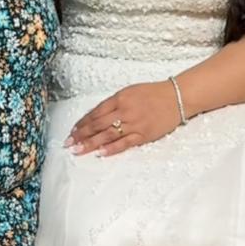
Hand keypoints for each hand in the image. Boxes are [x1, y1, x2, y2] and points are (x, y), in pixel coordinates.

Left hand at [65, 81, 182, 156]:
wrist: (176, 97)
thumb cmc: (152, 94)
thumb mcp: (130, 92)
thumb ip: (113, 103)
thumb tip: (96, 116)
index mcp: (119, 98)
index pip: (95, 112)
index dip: (82, 123)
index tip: (72, 131)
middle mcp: (124, 111)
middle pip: (98, 124)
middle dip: (81, 134)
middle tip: (69, 143)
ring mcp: (134, 124)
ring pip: (108, 135)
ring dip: (91, 143)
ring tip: (78, 150)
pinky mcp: (143, 135)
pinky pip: (125, 143)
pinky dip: (111, 149)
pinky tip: (100, 153)